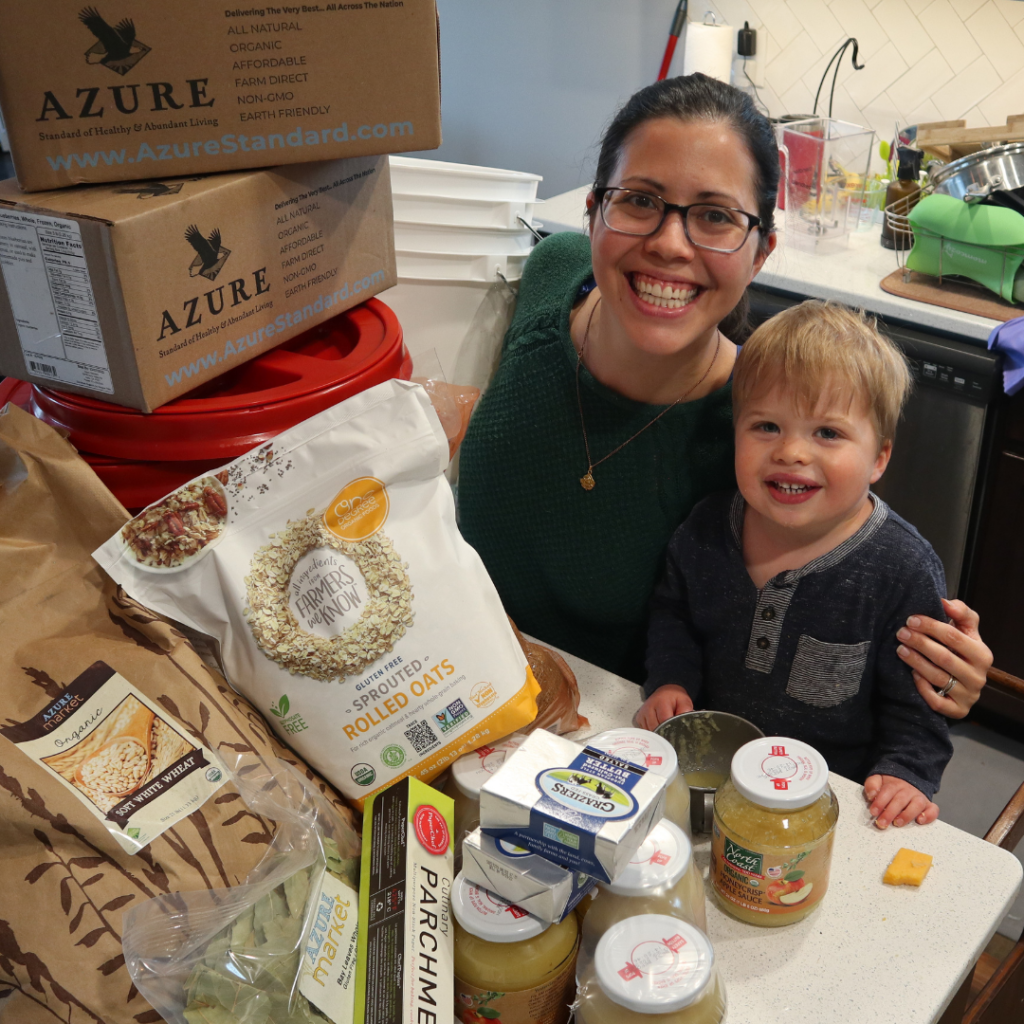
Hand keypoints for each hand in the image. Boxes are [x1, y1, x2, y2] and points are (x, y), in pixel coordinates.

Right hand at [633, 684, 693, 730]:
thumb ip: (686, 710)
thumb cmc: (675, 698)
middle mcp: (649, 707)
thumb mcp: (684, 701)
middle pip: (655, 728)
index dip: (671, 729)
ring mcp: (642, 713)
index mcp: (661, 702)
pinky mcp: (639, 718)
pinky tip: (658, 729)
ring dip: (658, 734)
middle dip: (664, 733)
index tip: (676, 735)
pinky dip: (652, 732)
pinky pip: (646, 730)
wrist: (664, 692)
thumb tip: (684, 722)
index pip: (664, 721)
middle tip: (672, 736)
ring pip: (650, 731)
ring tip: (666, 731)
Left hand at [864, 774, 938, 828]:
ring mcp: (920, 797)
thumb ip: (872, 785)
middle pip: (900, 800)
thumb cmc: (890, 785)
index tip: (873, 811)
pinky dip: (929, 816)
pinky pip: (933, 810)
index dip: (880, 802)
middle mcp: (909, 790)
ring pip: (917, 804)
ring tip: (897, 823)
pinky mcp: (929, 805)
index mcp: (895, 784)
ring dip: (907, 815)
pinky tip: (920, 821)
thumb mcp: (878, 780)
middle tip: (882, 823)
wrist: (908, 779)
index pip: (887, 791)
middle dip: (890, 812)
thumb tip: (872, 795)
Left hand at [896, 598, 991, 719]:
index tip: (910, 619)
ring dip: (916, 661)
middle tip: (900, 633)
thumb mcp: (965, 629)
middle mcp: (978, 677)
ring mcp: (969, 696)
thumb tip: (945, 602)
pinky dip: (922, 687)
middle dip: (919, 643)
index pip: (954, 637)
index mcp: (982, 654)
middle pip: (944, 657)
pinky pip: (937, 701)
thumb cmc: (960, 650)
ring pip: (938, 677)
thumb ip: (960, 612)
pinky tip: (911, 674)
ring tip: (900, 649)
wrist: (962, 682)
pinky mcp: (958, 711)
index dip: (931, 626)